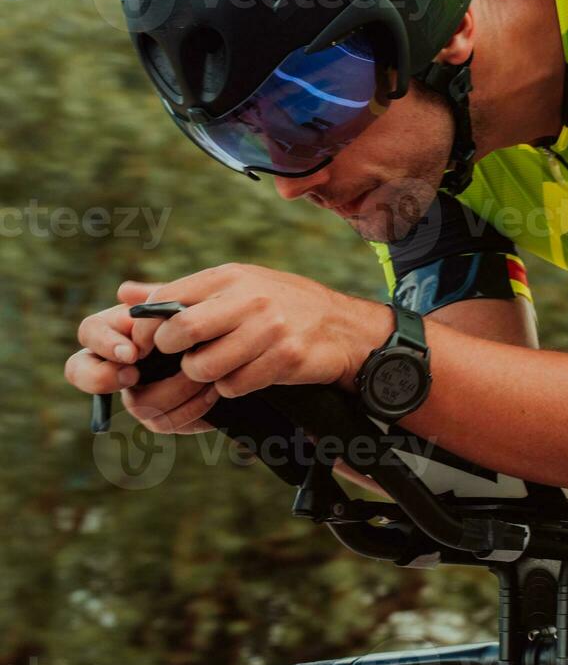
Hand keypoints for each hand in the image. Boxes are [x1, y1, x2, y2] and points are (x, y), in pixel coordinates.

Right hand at [66, 281, 218, 433]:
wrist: (237, 347)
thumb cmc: (205, 319)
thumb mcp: (187, 306)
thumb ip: (158, 300)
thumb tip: (125, 292)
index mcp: (120, 328)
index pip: (89, 333)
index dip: (103, 344)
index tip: (131, 352)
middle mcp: (118, 362)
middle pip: (82, 372)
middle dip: (101, 377)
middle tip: (132, 374)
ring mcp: (136, 392)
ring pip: (134, 403)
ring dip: (171, 389)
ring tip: (201, 377)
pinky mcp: (161, 415)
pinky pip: (163, 421)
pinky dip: (190, 407)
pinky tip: (212, 392)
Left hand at [141, 263, 389, 400]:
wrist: (346, 328)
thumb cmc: (284, 306)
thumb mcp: (237, 287)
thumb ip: (181, 293)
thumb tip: (124, 292)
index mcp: (230, 276)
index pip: (166, 300)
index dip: (146, 330)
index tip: (147, 347)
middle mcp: (249, 297)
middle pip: (180, 332)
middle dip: (173, 353)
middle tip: (184, 358)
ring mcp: (269, 328)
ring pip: (204, 366)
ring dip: (205, 375)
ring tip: (221, 367)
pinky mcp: (285, 357)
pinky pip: (234, 386)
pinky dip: (232, 387)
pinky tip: (248, 374)